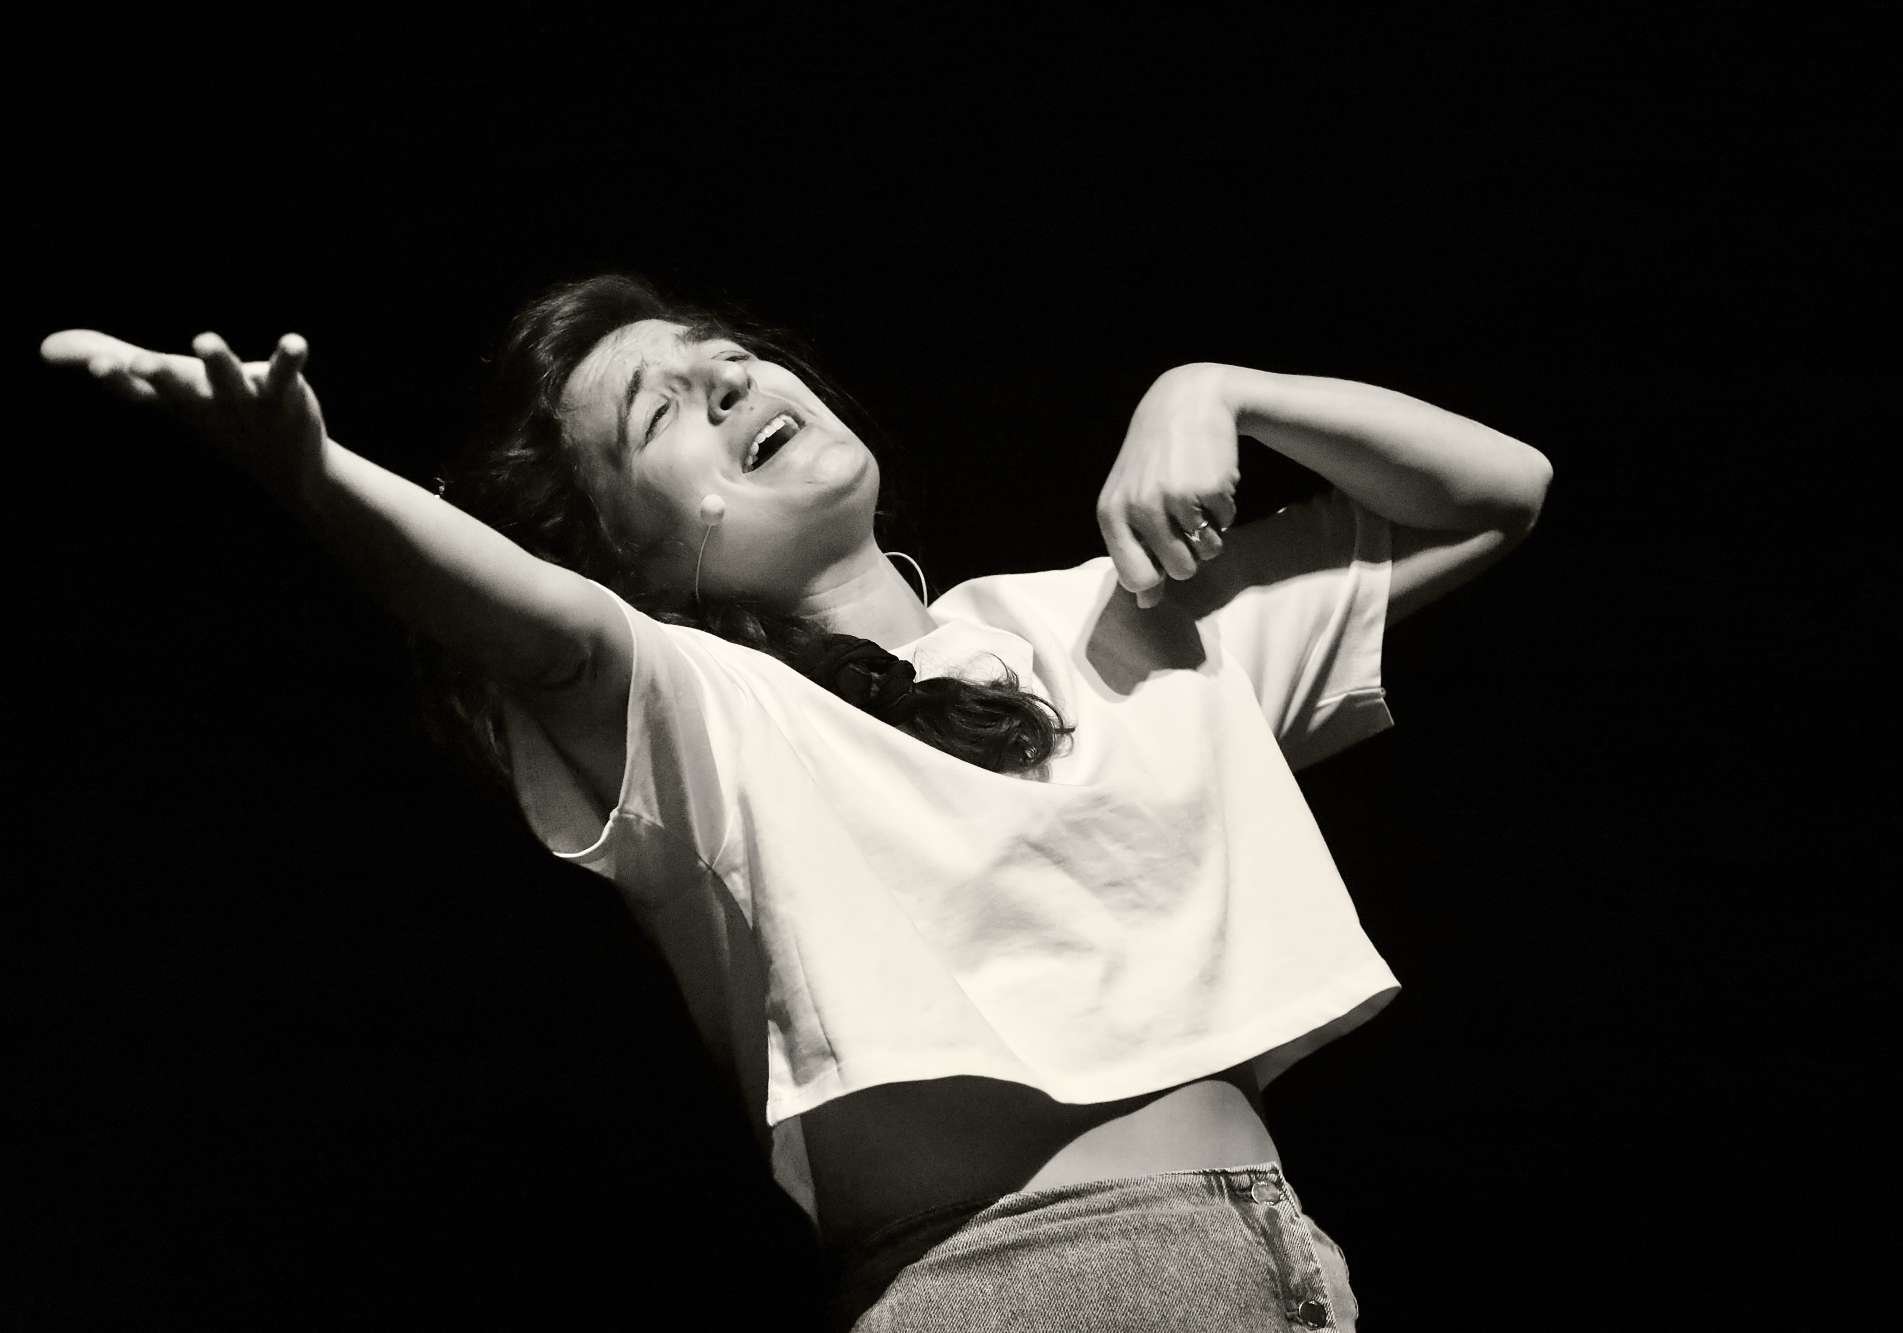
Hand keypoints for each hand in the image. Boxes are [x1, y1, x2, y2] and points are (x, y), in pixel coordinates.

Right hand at [41, 329, 328, 509]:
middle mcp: (205, 401)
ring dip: (218, 360)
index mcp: (173, 400)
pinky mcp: (285, 394)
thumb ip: (110, 359)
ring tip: (204, 340)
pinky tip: (294, 342)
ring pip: (229, 378)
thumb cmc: (212, 414)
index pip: (137, 392)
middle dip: (160, 375)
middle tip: (140, 363)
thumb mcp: (161, 390)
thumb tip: (44, 348)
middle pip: (178, 387)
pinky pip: (286, 374)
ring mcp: (246, 401)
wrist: (287, 466)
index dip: (116, 379)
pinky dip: (289, 357)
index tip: (100, 365)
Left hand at [1095, 363, 1240, 608]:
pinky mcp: (1210, 488)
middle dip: (1190, 555)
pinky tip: (1210, 481)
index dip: (1155, 578)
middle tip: (1185, 523)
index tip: (1161, 559)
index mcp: (1112, 514)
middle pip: (1179, 570)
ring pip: (1207, 552)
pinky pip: (1227, 525)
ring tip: (1197, 501)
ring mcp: (1176, 498)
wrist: (1187, 402)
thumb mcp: (1130, 500)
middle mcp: (1140, 507)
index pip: (1135, 578)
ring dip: (1210, 535)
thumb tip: (1146, 606)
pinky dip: (1225, 511)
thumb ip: (1134, 551)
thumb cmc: (1154, 460)